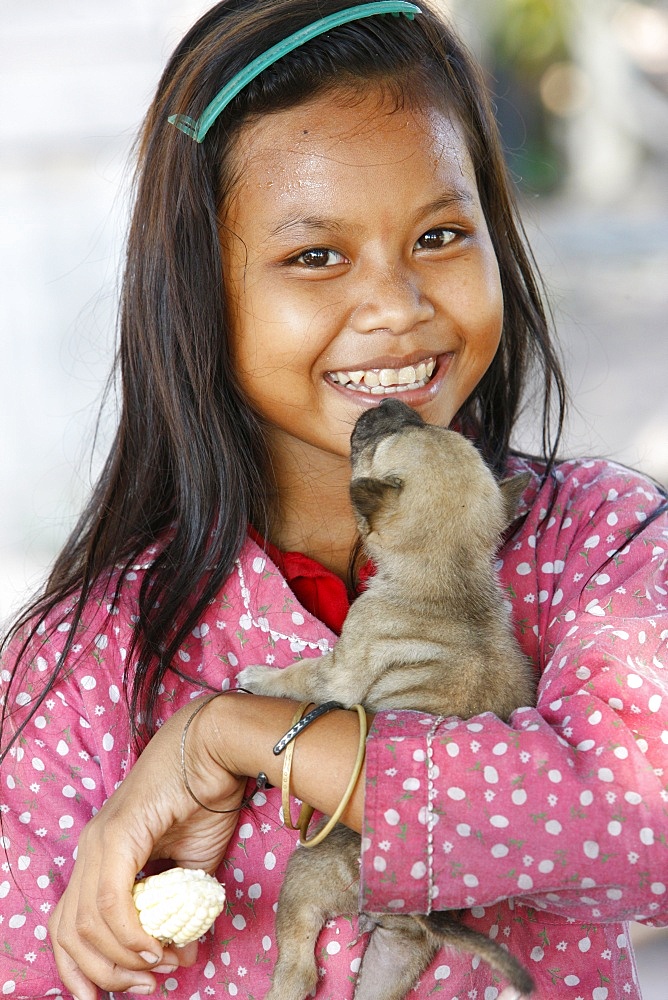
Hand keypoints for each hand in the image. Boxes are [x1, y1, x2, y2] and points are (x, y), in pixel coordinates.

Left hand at [49, 696, 245, 998]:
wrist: (218, 752)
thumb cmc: (206, 801)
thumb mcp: (192, 871)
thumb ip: (179, 912)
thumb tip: (178, 957)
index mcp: (101, 857)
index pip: (68, 926)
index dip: (84, 969)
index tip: (120, 993)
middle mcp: (90, 849)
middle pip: (70, 933)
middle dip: (106, 973)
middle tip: (148, 984)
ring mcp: (99, 840)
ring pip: (87, 923)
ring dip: (121, 958)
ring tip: (159, 966)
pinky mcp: (117, 833)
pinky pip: (111, 899)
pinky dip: (129, 933)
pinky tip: (154, 945)